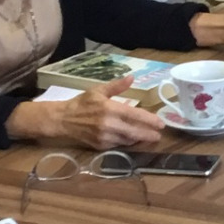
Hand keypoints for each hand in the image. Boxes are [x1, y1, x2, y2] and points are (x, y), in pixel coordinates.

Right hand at [40, 76, 163, 150]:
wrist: (63, 120)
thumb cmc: (82, 103)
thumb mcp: (98, 91)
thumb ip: (117, 86)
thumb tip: (132, 77)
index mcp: (110, 108)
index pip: (135, 115)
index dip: (150, 120)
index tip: (161, 123)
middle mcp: (109, 124)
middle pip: (135, 132)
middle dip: (149, 134)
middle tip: (158, 135)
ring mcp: (105, 137)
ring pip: (128, 140)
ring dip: (139, 139)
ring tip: (148, 136)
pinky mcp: (100, 146)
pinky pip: (118, 145)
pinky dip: (126, 142)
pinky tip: (132, 139)